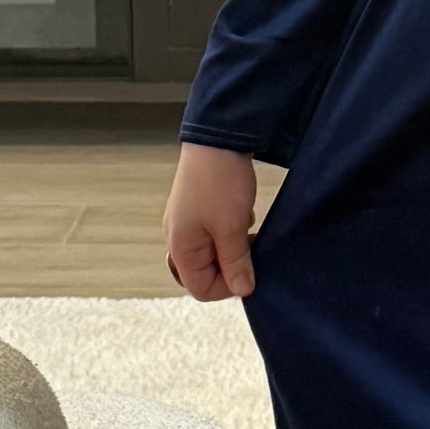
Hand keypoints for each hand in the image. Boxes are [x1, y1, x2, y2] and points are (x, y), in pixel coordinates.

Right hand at [164, 144, 256, 300]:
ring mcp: (187, 223)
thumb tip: (242, 290)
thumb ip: (235, 262)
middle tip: (250, 249)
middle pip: (205, 273)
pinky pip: (215, 234)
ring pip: (213, 253)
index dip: (228, 287)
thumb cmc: (220, 182)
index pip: (201, 289)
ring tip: (247, 229)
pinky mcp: (199, 209)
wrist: (217, 138)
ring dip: (234, 248)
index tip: (250, 270)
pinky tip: (242, 214)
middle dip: (231, 267)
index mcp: (181, 247)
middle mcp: (178, 238)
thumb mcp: (231, 228)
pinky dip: (232, 231)